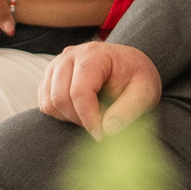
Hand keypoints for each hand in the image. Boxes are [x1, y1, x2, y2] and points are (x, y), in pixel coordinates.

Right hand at [40, 41, 163, 131]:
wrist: (129, 65)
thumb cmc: (137, 77)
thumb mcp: (145, 92)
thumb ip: (128, 110)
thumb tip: (108, 129)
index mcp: (94, 54)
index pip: (80, 92)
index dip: (89, 118)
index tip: (102, 135)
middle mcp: (70, 55)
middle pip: (60, 98)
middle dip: (80, 119)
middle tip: (101, 125)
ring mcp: (56, 65)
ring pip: (49, 103)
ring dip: (69, 118)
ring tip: (93, 116)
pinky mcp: (50, 77)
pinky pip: (45, 104)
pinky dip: (61, 115)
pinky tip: (81, 112)